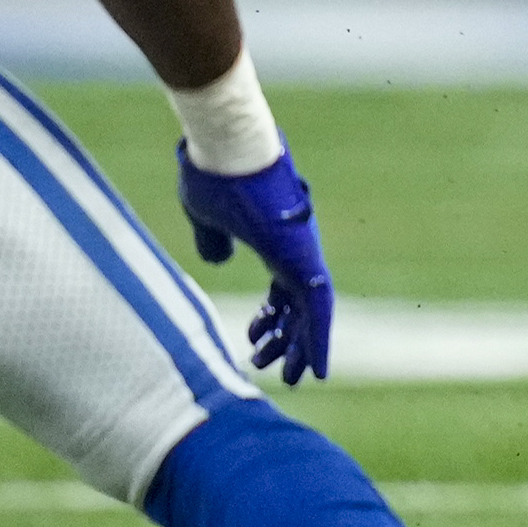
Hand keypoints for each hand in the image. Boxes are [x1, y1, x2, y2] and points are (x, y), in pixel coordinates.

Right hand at [175, 141, 337, 382]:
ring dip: (301, 349)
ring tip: (289, 379)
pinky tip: (316, 372)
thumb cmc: (215, 175)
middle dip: (286, 340)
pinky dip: (319, 342)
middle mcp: (293, 249)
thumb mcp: (208, 218)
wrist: (228, 148)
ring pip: (311, 314)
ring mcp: (302, 254)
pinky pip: (319, 310)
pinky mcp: (306, 259)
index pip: (280, 290)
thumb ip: (213, 241)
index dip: (270, 319)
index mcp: (272, 240)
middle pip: (297, 306)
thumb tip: (218, 260)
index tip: (254, 342)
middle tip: (273, 369)